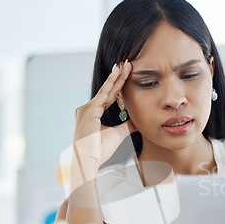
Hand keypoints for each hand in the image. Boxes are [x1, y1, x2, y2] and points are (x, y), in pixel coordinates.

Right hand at [73, 60, 136, 180]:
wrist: (88, 159)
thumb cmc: (99, 150)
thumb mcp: (117, 135)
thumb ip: (126, 126)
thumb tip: (137, 122)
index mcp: (93, 114)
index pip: (110, 97)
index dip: (119, 86)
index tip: (127, 75)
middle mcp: (88, 108)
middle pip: (108, 90)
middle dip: (118, 77)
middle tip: (128, 63)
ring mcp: (87, 108)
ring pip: (106, 90)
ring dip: (117, 76)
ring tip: (126, 65)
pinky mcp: (89, 110)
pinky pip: (104, 94)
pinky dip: (111, 83)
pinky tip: (118, 73)